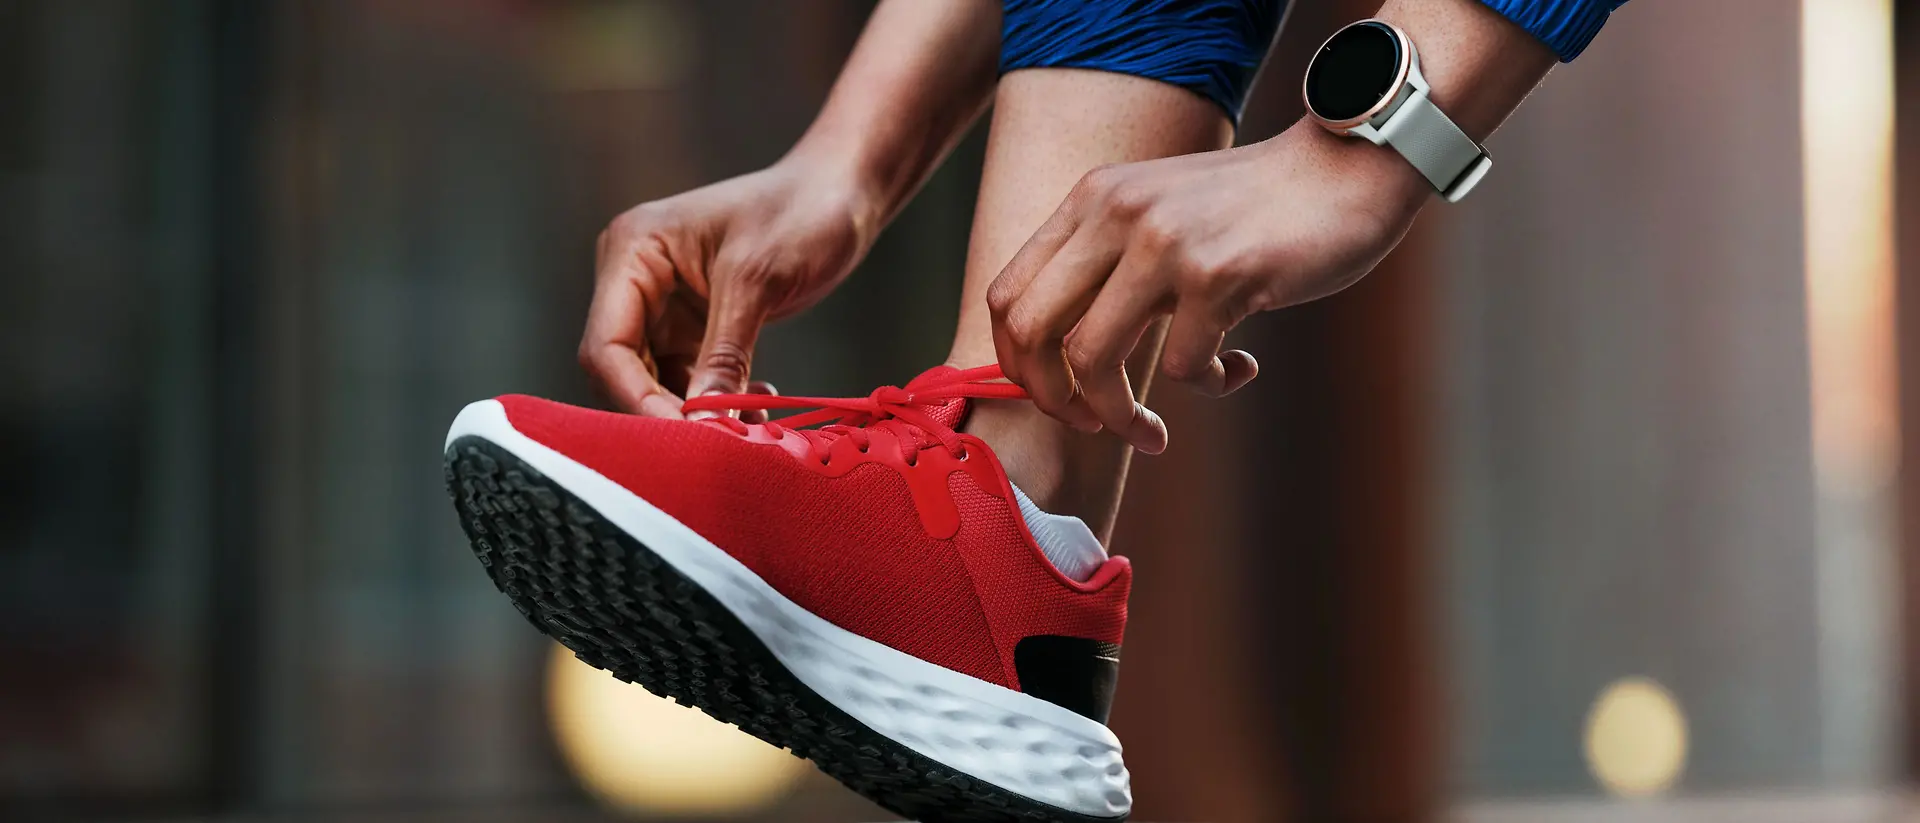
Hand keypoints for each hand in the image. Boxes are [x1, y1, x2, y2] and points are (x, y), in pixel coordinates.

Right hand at [581, 158, 877, 418]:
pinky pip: (689, 379)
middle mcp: (635, 280)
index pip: (606, 346)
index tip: (685, 437)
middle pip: (623, 371)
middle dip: (667, 411)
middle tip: (719, 442)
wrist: (839, 193)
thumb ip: (725, 353)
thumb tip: (701, 422)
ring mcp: (662, 305)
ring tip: (751, 426)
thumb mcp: (759, 280)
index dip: (636, 399)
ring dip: (698, 412)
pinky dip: (717, 400)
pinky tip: (757, 407)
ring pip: (656, 383)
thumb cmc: (801, 212)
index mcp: (632, 251)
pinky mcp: (693, 326)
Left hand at [987, 122, 1430, 452]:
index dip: (1018, 365)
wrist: (1349, 168)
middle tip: (1093, 426)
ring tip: (1153, 433)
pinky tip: (1239, 367)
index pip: (1006, 295)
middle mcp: (1116, 213)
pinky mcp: (1219, 276)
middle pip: (1032, 333)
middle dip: (1054, 401)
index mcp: (1091, 199)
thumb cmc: (1254, 208)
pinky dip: (1208, 386)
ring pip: (1091, 361)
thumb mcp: (1158, 212)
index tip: (1057, 397)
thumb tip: (1057, 355)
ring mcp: (1165, 243)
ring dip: (1118, 418)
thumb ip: (1107, 259)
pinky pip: (1182, 368)